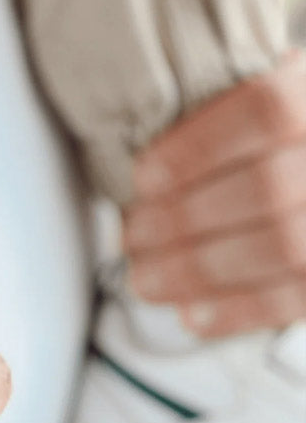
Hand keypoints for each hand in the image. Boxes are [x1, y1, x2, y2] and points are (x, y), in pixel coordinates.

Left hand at [125, 50, 305, 337]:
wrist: (286, 187)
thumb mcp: (235, 108)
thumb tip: (140, 170)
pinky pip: (290, 300)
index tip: (143, 178)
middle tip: (133, 235)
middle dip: (183, 219)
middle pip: (265, 187)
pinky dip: (236, 310)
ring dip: (195, 267)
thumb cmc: (245, 153)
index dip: (198, 148)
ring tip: (145, 276)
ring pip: (282, 245)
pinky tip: (190, 314)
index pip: (266, 111)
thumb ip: (197, 116)